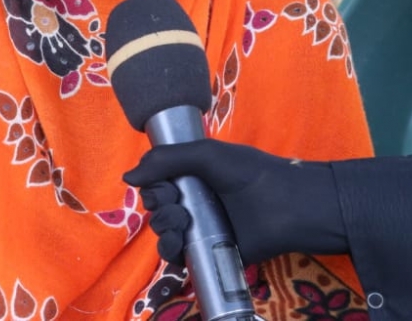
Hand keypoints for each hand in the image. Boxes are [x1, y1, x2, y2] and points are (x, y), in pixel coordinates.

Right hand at [123, 139, 348, 264]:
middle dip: (159, 205)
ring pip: (163, 232)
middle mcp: (193, 201)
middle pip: (156, 208)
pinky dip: (170, 252)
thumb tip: (127, 177)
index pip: (157, 182)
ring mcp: (200, 228)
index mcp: (192, 176)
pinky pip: (177, 257)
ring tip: (182, 222)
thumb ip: (165, 159)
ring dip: (163, 227)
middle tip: (178, 203)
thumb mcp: (205, 154)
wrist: (284, 205)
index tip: (166, 184)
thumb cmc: (249, 173)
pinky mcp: (208, 252)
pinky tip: (178, 242)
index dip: (154, 184)